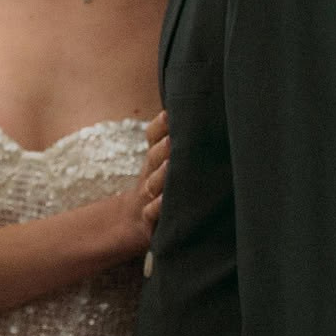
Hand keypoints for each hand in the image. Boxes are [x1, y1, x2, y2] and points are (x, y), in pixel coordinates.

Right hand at [139, 110, 170, 232]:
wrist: (131, 221)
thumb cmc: (157, 188)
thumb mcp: (160, 164)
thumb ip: (175, 144)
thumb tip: (205, 116)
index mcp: (155, 159)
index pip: (153, 137)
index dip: (160, 126)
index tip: (169, 114)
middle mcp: (150, 175)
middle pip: (153, 158)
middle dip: (162, 147)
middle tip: (173, 138)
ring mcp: (147, 198)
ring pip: (153, 184)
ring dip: (161, 175)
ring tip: (169, 165)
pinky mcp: (149, 221)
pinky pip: (151, 213)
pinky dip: (157, 207)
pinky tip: (164, 202)